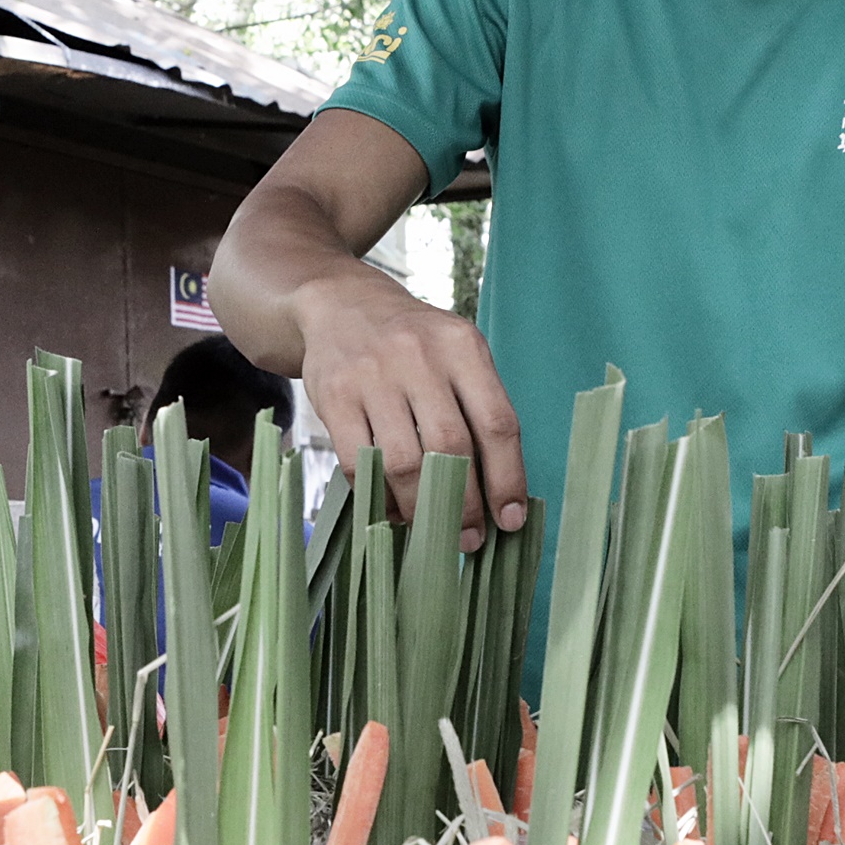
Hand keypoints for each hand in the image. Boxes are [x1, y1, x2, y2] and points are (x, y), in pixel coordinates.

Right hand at [293, 264, 526, 550]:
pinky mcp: (334, 395)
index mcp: (462, 346)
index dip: (507, 479)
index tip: (510, 519)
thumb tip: (498, 495)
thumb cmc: (412, 343)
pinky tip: (392, 512)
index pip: (497, 423)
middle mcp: (419, 356)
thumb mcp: (455, 355)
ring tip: (432, 531)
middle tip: (471, 540)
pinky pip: (359, 463)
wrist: (339, 304)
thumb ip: (477, 409)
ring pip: (404, 462)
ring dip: (422, 509)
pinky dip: (379, 497)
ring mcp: (372, 375)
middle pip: (451, 448)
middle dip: (464, 505)